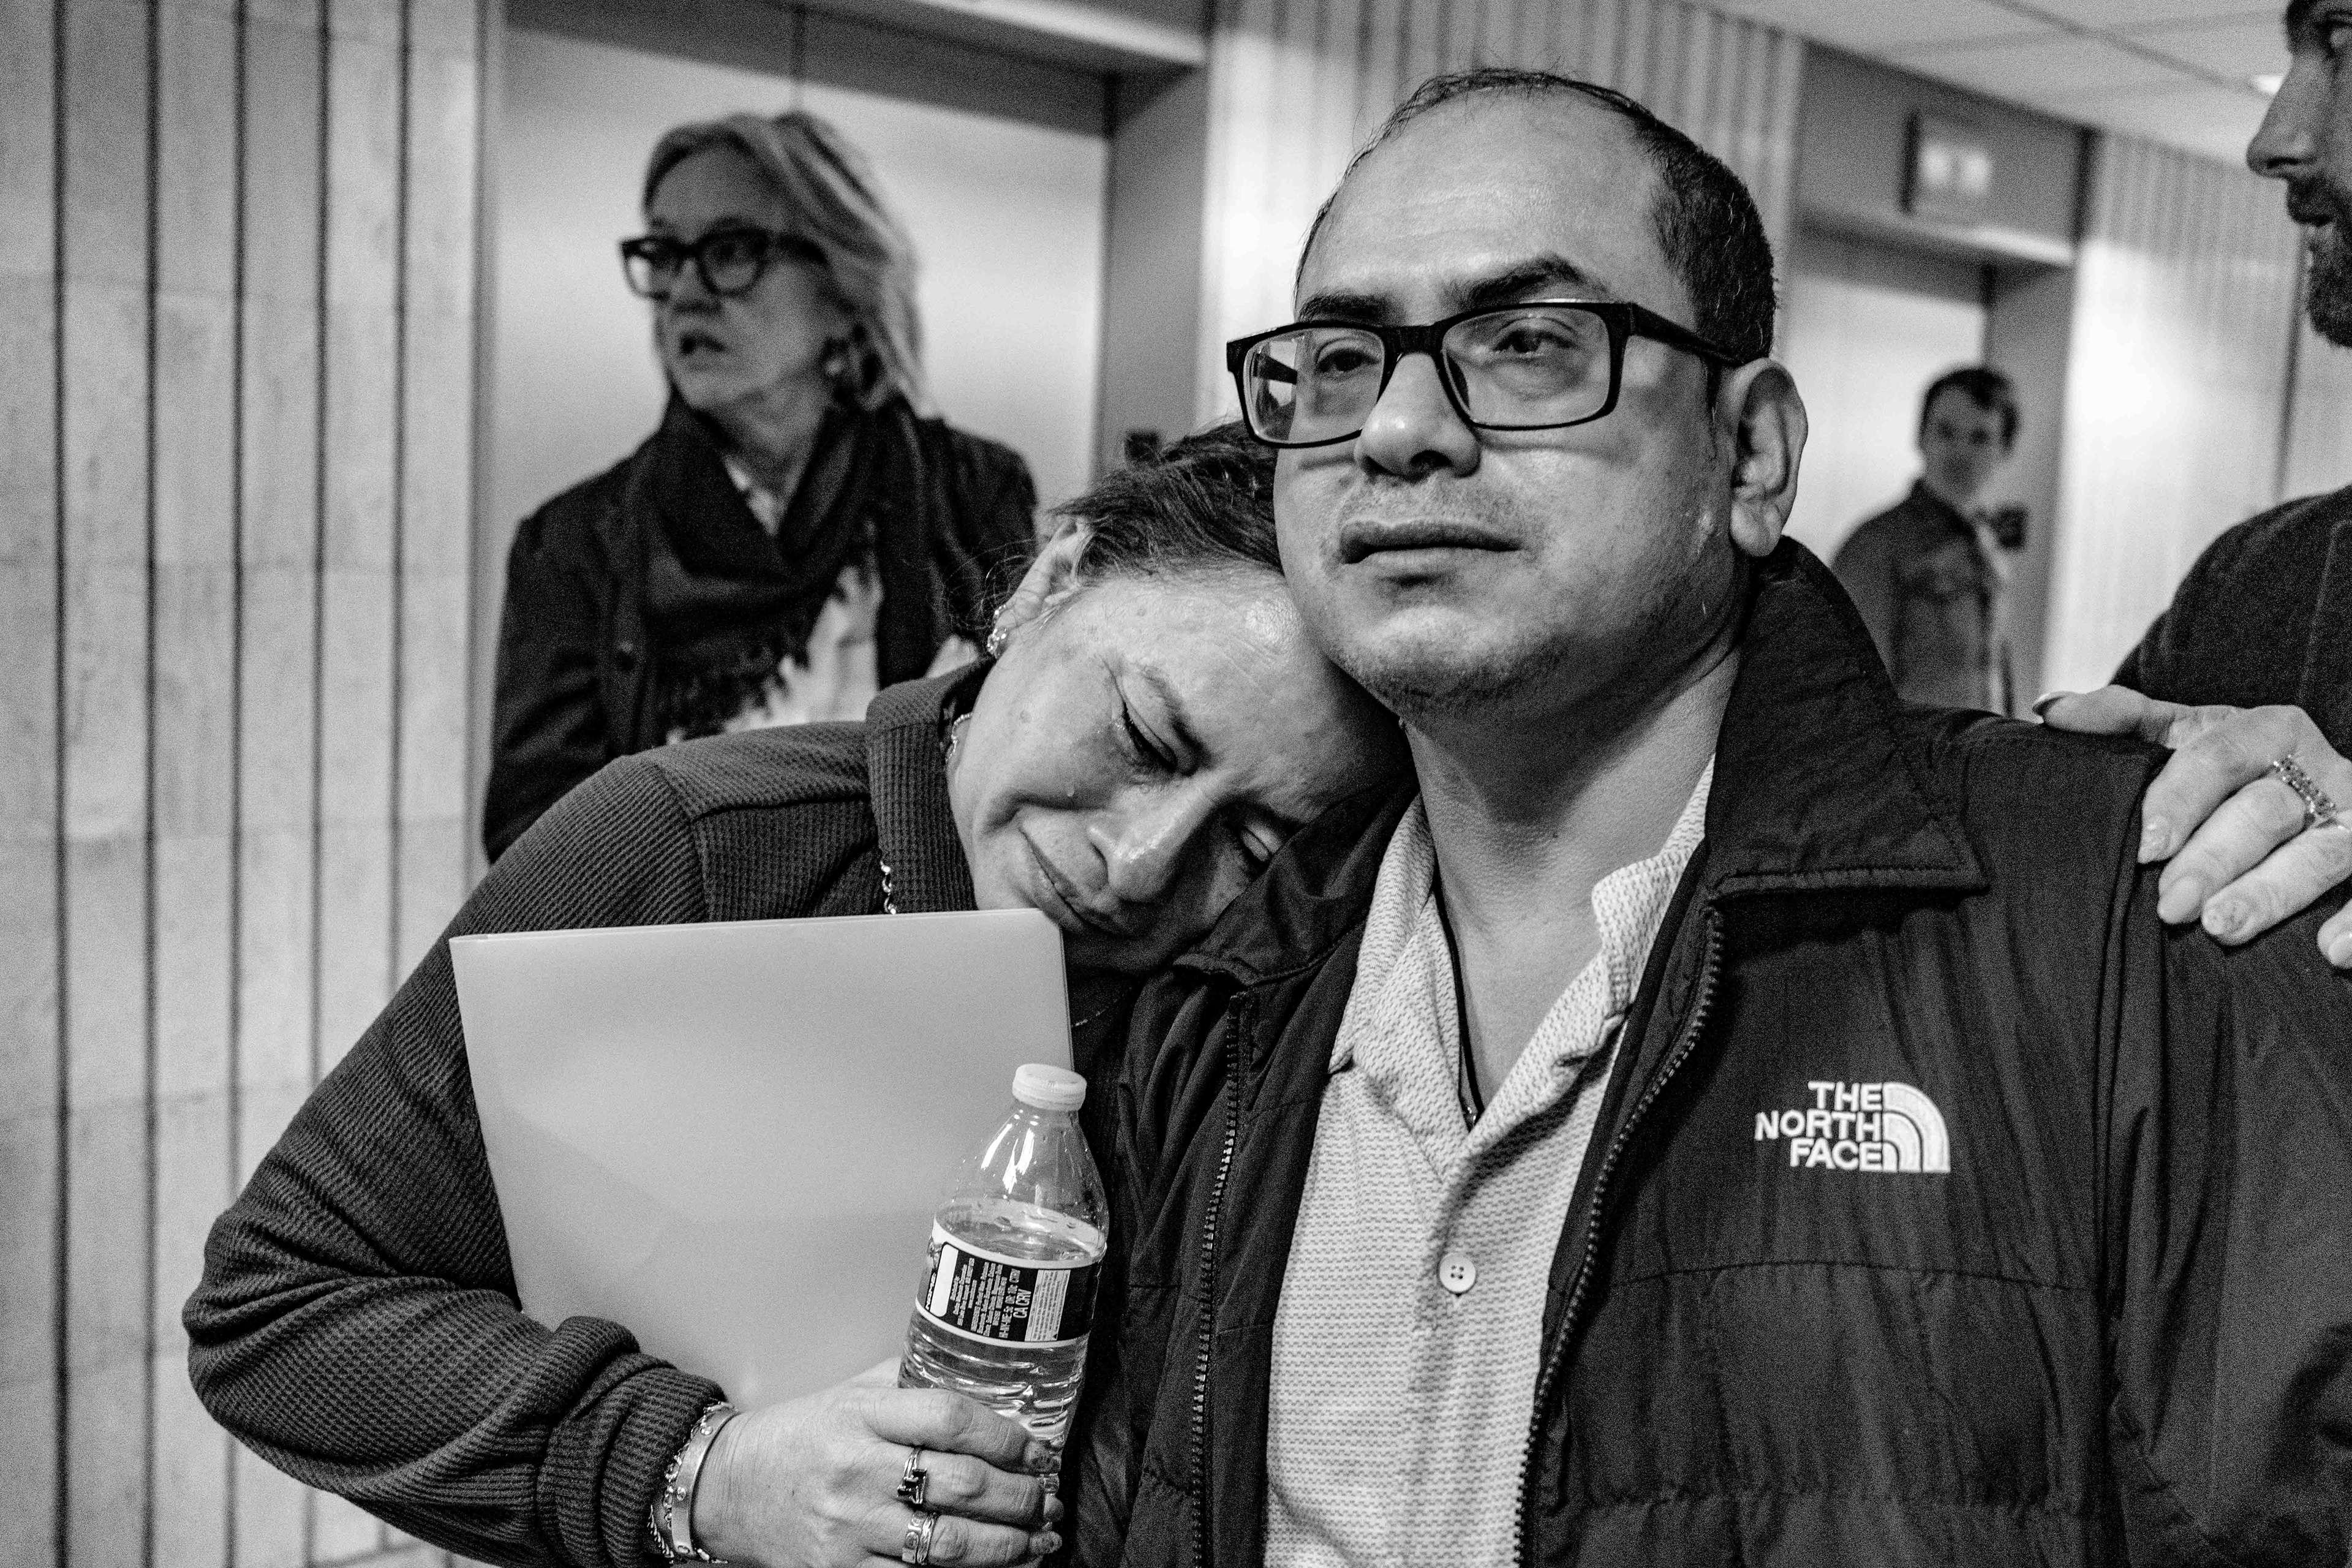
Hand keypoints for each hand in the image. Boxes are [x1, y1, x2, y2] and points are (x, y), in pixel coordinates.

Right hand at [694, 1357, 1060, 1567]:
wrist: (726, 1486)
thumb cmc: (799, 1435)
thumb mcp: (851, 1392)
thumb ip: (912, 1382)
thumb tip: (984, 1375)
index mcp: (863, 1415)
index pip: (950, 1417)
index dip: (1006, 1436)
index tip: (1036, 1449)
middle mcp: (857, 1470)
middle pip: (961, 1484)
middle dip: (1021, 1496)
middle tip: (1049, 1496)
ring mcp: (850, 1527)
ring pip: (949, 1543)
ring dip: (1009, 1545)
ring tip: (1041, 1538)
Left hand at [2035, 687, 2351, 965]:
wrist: (2299, 788)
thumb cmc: (2222, 769)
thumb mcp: (2180, 736)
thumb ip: (2122, 720)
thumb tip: (2052, 710)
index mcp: (2268, 731)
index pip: (2221, 756)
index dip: (2181, 799)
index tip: (2145, 845)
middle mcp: (2318, 772)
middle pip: (2265, 811)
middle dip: (2215, 858)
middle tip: (2170, 904)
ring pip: (2319, 855)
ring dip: (2270, 894)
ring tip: (2222, 928)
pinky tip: (2329, 954)